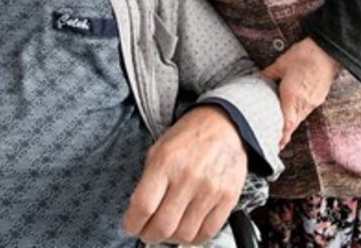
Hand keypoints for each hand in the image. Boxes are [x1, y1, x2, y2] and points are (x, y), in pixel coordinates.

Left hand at [123, 106, 246, 245]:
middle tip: (147, 232)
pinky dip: (194, 238)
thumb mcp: (158, 150)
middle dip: (149, 235)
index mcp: (165, 162)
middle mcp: (188, 177)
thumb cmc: (189, 136)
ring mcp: (210, 190)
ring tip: (168, 230)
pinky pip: (208, 232)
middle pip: (163, 226)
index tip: (131, 225)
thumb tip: (139, 213)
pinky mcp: (228, 198)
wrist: (224, 124)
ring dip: (171, 239)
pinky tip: (187, 230)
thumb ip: (148, 181)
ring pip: (185, 234)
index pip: (143, 206)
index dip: (132, 223)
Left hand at [261, 37, 341, 147]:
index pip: (286, 123)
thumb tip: (256, 79)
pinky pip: (307, 110)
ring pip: (300, 118)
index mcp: (292, 96)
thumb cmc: (305, 55)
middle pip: (293, 124)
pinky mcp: (319, 97)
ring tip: (283, 127)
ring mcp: (314, 101)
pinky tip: (294, 110)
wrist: (328, 50)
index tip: (276, 145)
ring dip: (292, 123)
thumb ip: (267, 74)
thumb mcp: (281, 64)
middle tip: (276, 141)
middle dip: (284, 133)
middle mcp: (304, 102)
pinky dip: (299, 114)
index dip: (281, 136)